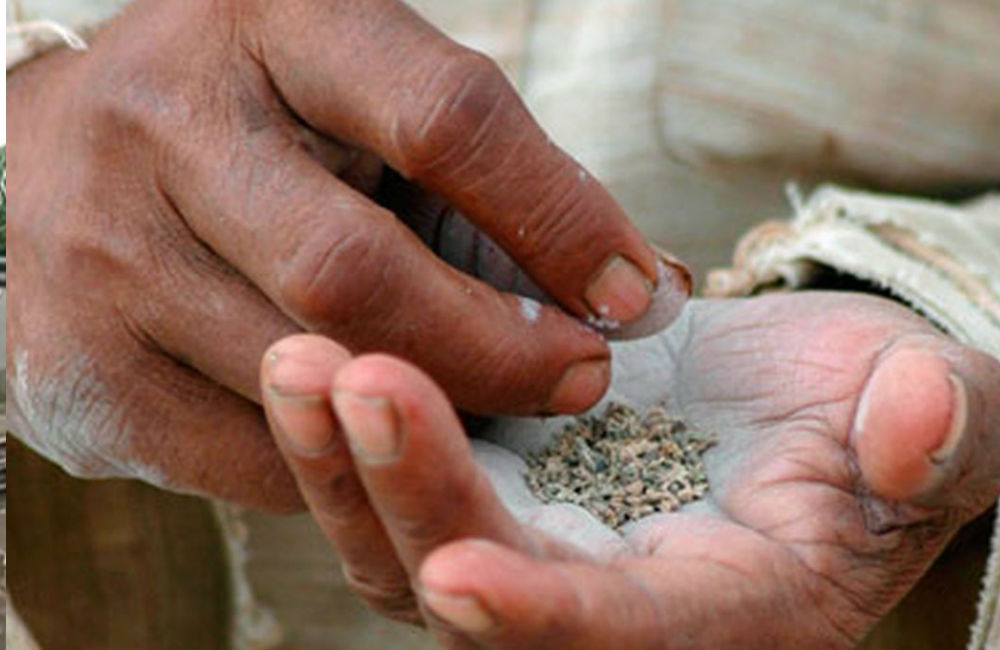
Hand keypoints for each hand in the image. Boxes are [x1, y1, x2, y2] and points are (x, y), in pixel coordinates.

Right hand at [6, 0, 688, 507]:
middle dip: (497, 350)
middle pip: (356, 270)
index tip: (631, 294)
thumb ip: (492, 183)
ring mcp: (103, 245)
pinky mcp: (77, 361)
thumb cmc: (257, 128)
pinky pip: (242, 451)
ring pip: (300, 371)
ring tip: (494, 415)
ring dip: (428, 413)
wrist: (51, 164)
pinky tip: (382, 437)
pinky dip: (338, 457)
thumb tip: (641, 287)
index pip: (444, 115)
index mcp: (274, 21)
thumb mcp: (361, 104)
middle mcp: (168, 119)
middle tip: (579, 383)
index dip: (558, 215)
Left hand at [260, 292, 999, 647]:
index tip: (459, 573)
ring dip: (343, 463)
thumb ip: (942, 430)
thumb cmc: (884, 412)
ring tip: (297, 359)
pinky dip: (343, 433)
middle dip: (410, 497)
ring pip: (406, 544)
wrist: (805, 394)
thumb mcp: (944, 415)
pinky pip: (396, 482)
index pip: (619, 637)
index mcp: (723, 612)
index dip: (543, 619)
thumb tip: (913, 423)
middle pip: (477, 588)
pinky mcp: (494, 483)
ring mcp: (534, 544)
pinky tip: (305, 354)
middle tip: (346, 380)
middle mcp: (606, 602)